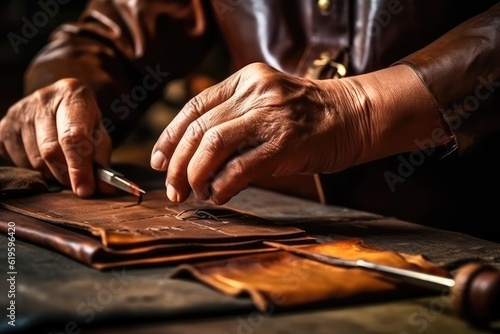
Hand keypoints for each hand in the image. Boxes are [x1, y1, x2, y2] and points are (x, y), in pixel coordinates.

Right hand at [0, 78, 112, 196]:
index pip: (73, 137)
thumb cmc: (83, 119)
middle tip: (77, 183)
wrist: (59, 100)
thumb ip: (102, 158)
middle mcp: (43, 100)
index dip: (79, 167)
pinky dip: (34, 169)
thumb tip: (105, 188)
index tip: (85, 190)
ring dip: (51, 172)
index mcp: (72, 95)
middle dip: (66, 175)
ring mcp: (19, 112)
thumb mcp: (99, 131)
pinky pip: (18, 162)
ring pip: (34, 161)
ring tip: (62, 162)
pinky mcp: (4, 127)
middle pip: (50, 151)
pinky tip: (44, 158)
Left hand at [150, 62, 369, 204]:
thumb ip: (235, 121)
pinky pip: (240, 166)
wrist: (354, 115)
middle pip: (199, 128)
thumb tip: (196, 161)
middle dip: (177, 163)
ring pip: (212, 144)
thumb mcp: (267, 103)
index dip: (170, 136)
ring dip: (195, 174)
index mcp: (246, 79)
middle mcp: (255, 92)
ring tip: (193, 193)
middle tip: (172, 188)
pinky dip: (222, 185)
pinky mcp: (286, 142)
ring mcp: (271, 115)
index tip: (158, 160)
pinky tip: (219, 195)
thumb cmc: (308, 116)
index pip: (194, 107)